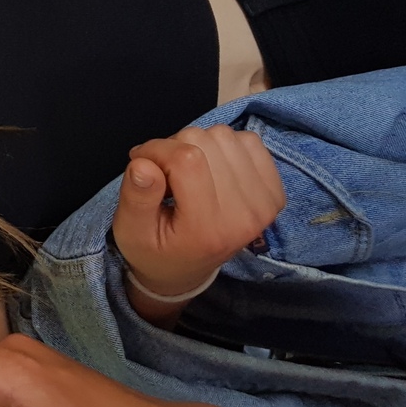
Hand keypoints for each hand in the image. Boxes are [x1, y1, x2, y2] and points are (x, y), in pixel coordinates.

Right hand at [114, 126, 285, 303]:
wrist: (185, 270)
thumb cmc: (153, 249)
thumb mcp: (130, 230)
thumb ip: (136, 197)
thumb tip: (143, 163)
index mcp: (206, 228)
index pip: (185, 159)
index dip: (155, 150)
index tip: (142, 163)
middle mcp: (243, 215)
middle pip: (205, 141)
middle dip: (175, 148)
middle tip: (164, 173)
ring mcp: (264, 203)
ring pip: (225, 136)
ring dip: (199, 145)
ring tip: (187, 172)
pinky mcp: (275, 192)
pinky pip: (250, 142)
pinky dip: (225, 147)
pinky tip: (212, 168)